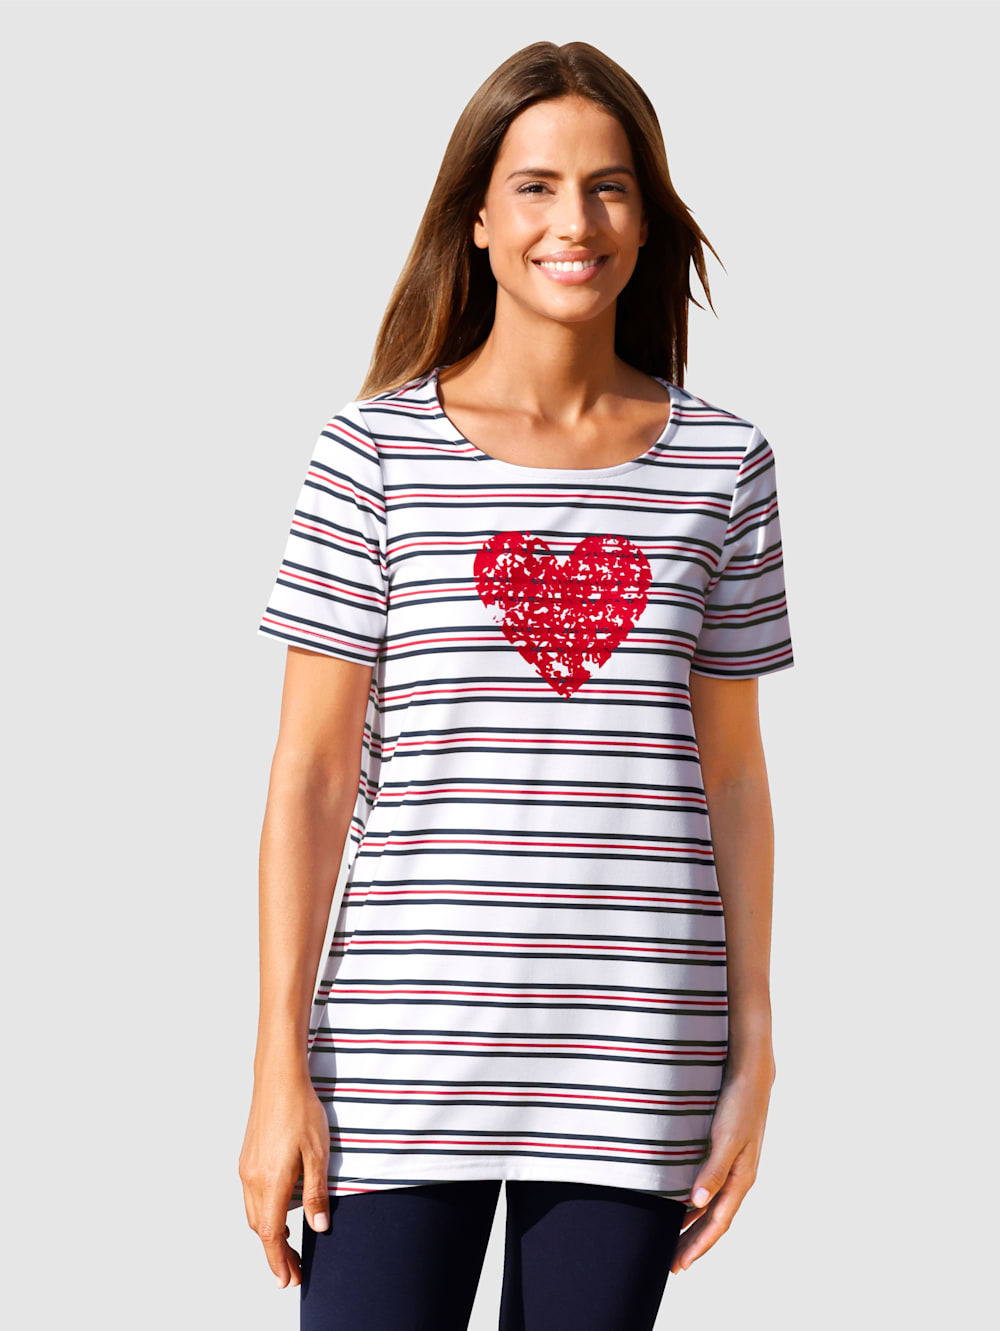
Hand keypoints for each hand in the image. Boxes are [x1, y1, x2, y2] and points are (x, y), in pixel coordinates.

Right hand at [238, 1068, 331, 1287]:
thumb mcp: (318, 1154)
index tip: (287, 1279)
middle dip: (275, 1253)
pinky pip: (251, 1196)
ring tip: (289, 1246)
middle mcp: (252, 1179)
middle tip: (293, 1270)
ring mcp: (246, 1168)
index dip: (279, 1260)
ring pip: (253, 1214)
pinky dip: (263, 1214)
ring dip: (269, 1234)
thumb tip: (318, 1227)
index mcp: (270, 1182)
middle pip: (260, 1229)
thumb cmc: (301, 1111)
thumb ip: (316, 1194)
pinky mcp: (246, 1158)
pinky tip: (279, 1212)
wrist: (278, 1078)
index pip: (271, 1234)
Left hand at [671, 1054, 775, 1273]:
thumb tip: (698, 1202)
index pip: (718, 1223)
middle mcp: (739, 1177)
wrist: (750, 1075)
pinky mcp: (726, 1153)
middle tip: (672, 1263)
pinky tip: (681, 1202)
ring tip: (673, 1239)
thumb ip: (714, 1170)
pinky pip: (710, 1187)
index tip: (680, 1264)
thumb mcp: (726, 1138)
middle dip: (694, 1242)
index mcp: (742, 1179)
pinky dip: (695, 1201)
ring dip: (693, 1224)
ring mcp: (734, 1166)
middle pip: (714, 1219)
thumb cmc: (739, 1104)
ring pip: (711, 1205)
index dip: (699, 1245)